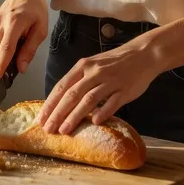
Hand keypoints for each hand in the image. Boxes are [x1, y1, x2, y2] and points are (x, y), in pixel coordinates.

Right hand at [0, 0, 48, 83]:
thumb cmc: (35, 8)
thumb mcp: (41, 29)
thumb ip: (30, 49)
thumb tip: (21, 68)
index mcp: (15, 22)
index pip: (5, 48)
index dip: (0, 66)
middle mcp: (0, 22)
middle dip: (2, 66)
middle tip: (14, 72)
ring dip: (2, 56)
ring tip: (17, 47)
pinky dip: (0, 48)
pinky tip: (10, 41)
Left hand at [39, 42, 162, 134]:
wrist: (143, 54)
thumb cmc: (114, 62)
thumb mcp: (93, 65)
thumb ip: (79, 80)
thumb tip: (62, 102)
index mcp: (83, 66)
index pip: (62, 86)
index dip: (50, 104)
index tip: (41, 118)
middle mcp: (94, 72)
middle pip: (71, 95)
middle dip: (58, 113)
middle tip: (48, 129)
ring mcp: (110, 81)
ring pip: (88, 100)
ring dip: (74, 116)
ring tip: (64, 130)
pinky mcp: (125, 90)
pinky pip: (112, 102)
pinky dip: (102, 112)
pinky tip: (94, 122)